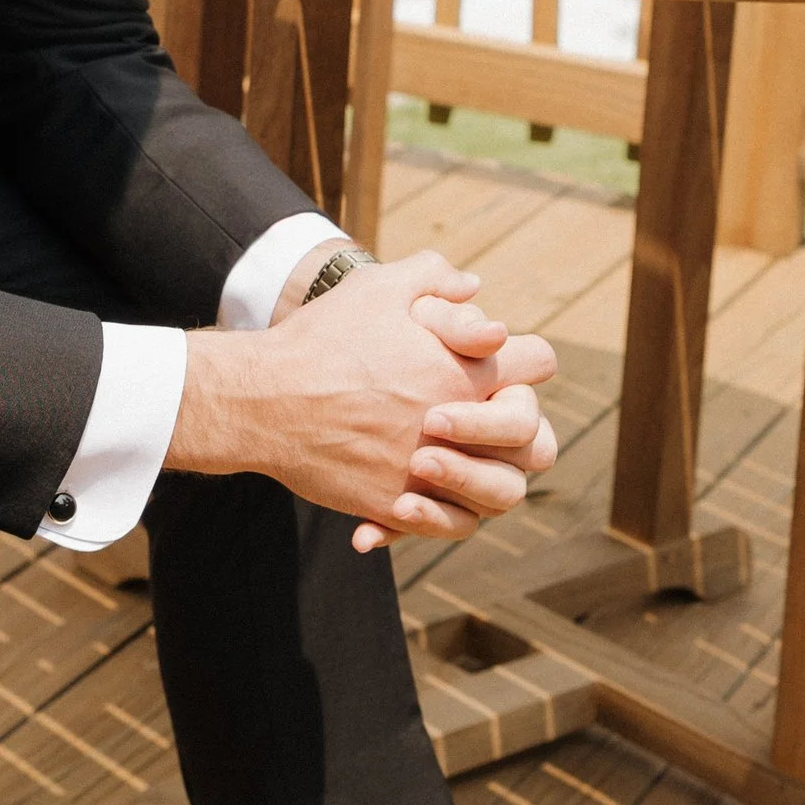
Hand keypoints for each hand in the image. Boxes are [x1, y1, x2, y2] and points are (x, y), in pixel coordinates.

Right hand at [170, 246, 556, 552]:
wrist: (266, 399)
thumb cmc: (322, 339)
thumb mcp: (378, 287)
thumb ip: (434, 278)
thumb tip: (474, 287)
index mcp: (466, 369)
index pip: (538, 362)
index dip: (525, 359)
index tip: (503, 364)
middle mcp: (461, 425)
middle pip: (534, 439)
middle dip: (514, 426)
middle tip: (480, 419)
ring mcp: (432, 472)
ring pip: (500, 496)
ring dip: (486, 478)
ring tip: (451, 460)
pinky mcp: (398, 507)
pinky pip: (448, 526)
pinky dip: (441, 516)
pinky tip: (416, 493)